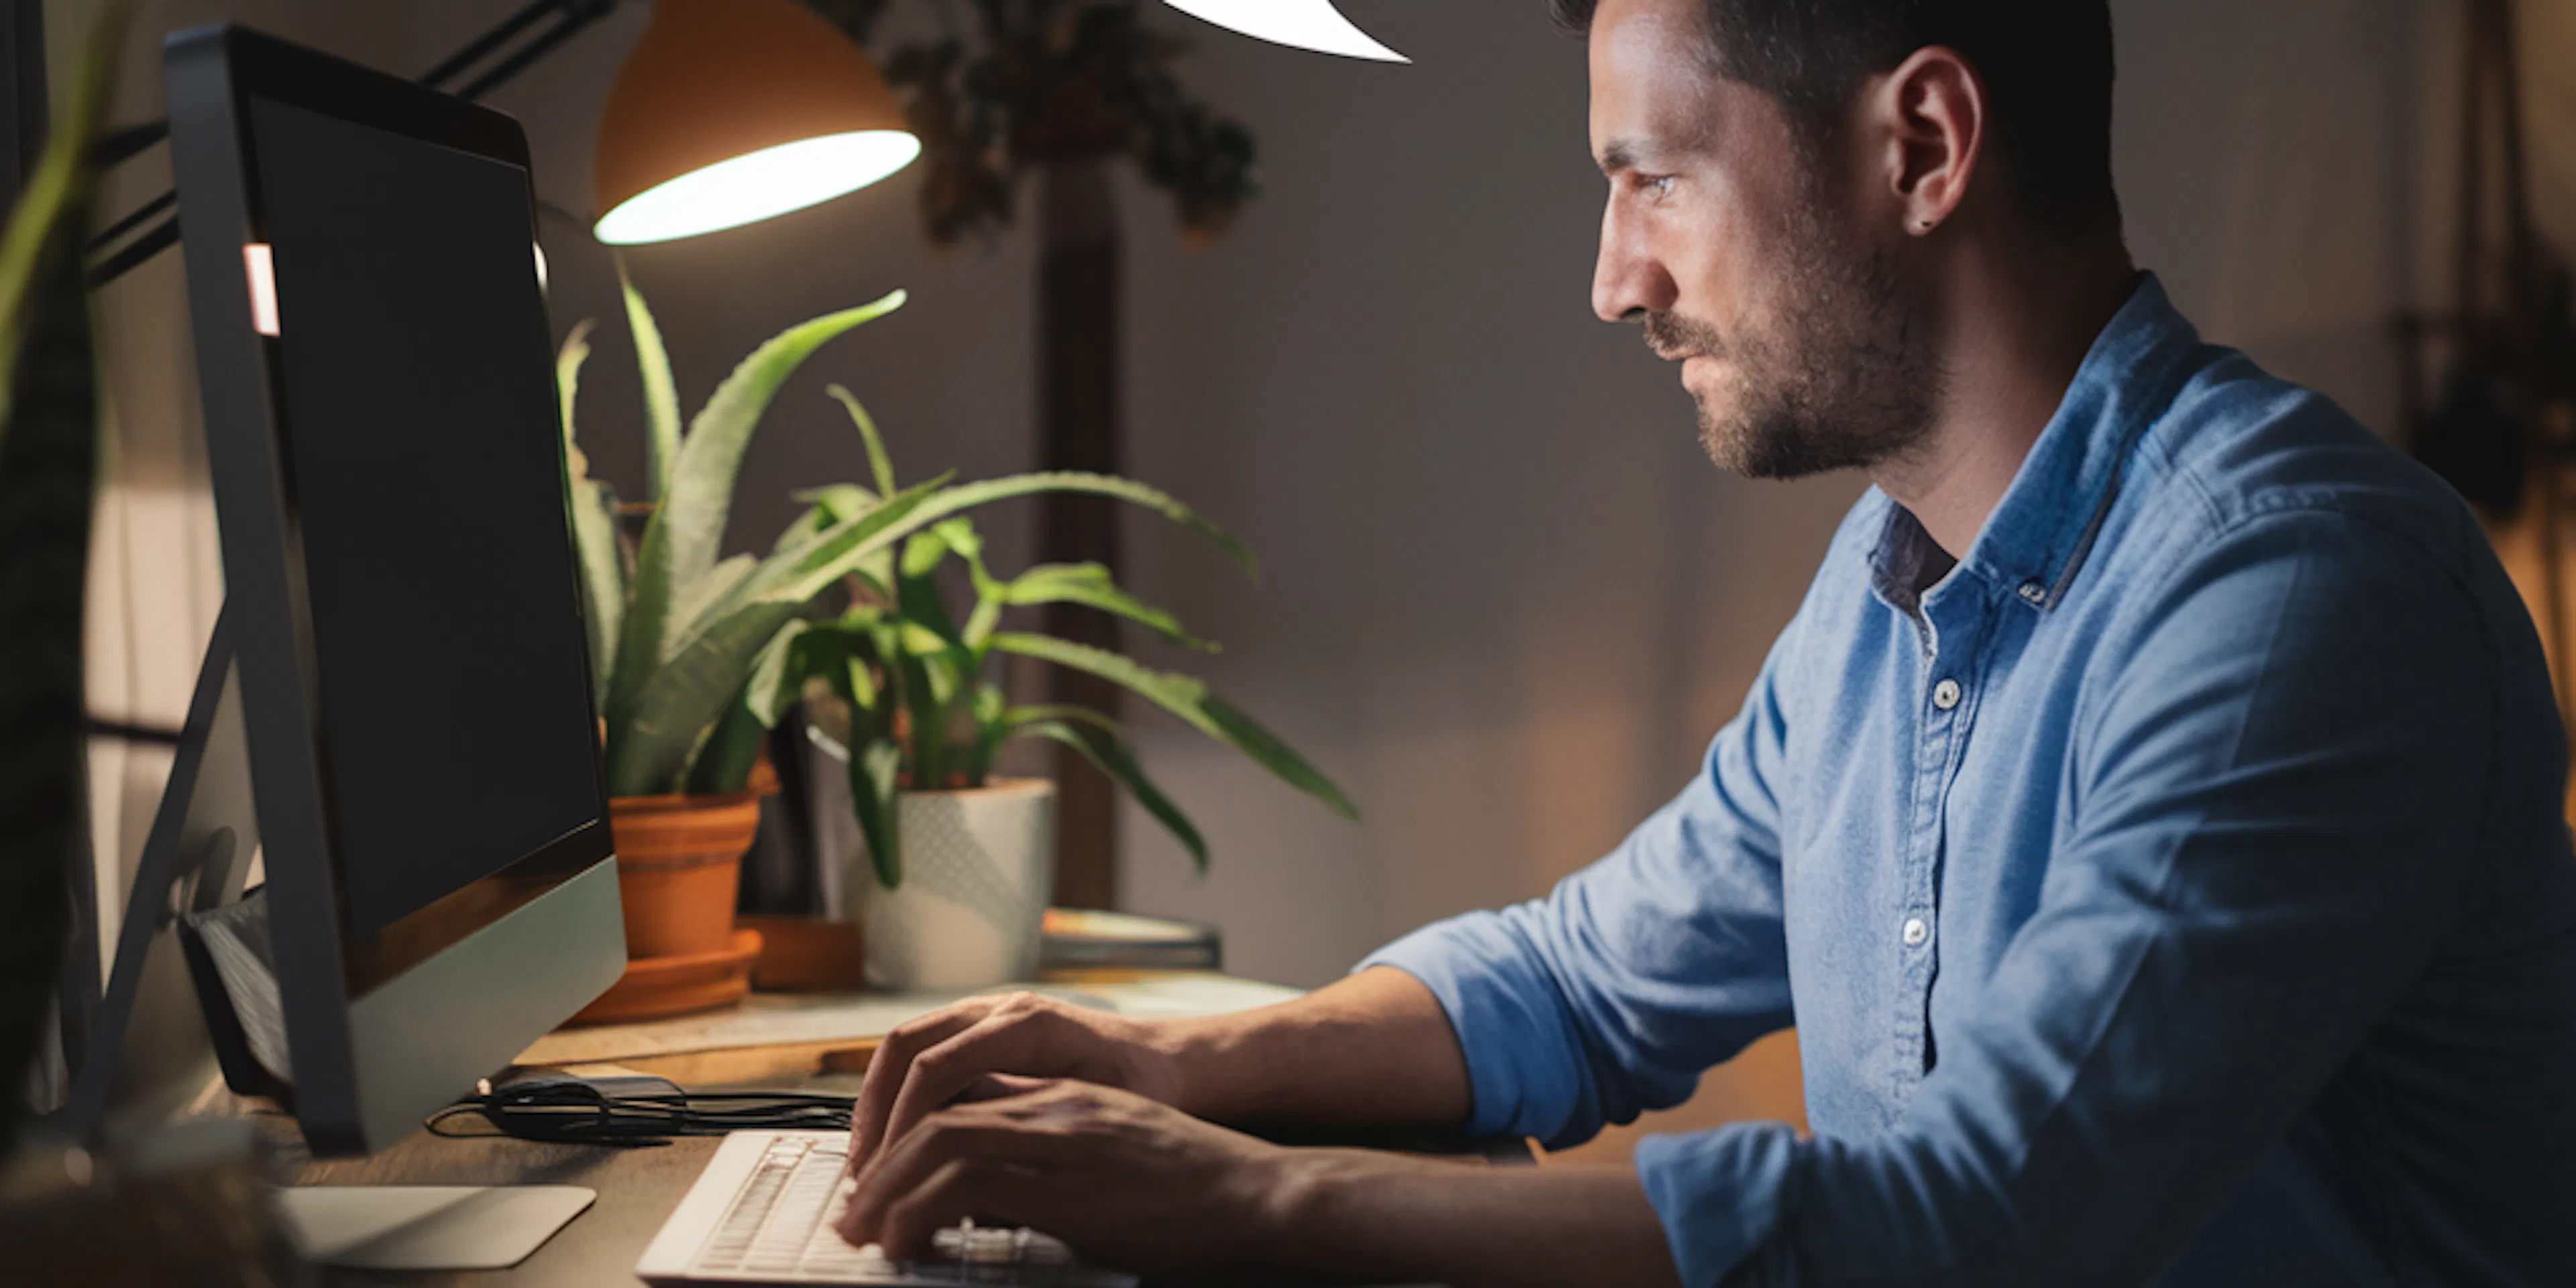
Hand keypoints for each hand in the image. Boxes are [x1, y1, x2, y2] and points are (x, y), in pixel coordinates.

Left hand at [836, 1077, 1291, 1281]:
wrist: (1258, 1193)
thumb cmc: (1195, 1191)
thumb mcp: (1110, 1162)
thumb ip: (1051, 1163)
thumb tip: (993, 1198)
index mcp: (1062, 1097)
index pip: (958, 1100)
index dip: (903, 1142)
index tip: (877, 1188)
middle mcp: (1052, 1106)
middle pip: (933, 1116)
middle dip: (879, 1169)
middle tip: (853, 1219)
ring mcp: (1060, 1137)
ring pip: (939, 1143)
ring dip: (888, 1191)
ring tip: (867, 1236)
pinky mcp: (1069, 1180)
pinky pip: (968, 1186)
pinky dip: (923, 1214)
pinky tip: (909, 1246)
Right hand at [848, 991, 1186, 1176]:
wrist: (1170, 1062)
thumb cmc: (1145, 1090)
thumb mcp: (1095, 1113)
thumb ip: (1032, 1128)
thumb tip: (969, 1169)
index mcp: (1026, 1025)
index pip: (936, 1066)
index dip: (903, 1122)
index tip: (889, 1171)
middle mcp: (999, 1009)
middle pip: (905, 1046)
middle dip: (874, 1110)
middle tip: (863, 1170)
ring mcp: (987, 1014)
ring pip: (906, 1047)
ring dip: (878, 1103)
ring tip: (868, 1160)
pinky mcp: (983, 1031)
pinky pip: (923, 1054)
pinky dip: (899, 1095)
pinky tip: (897, 1141)